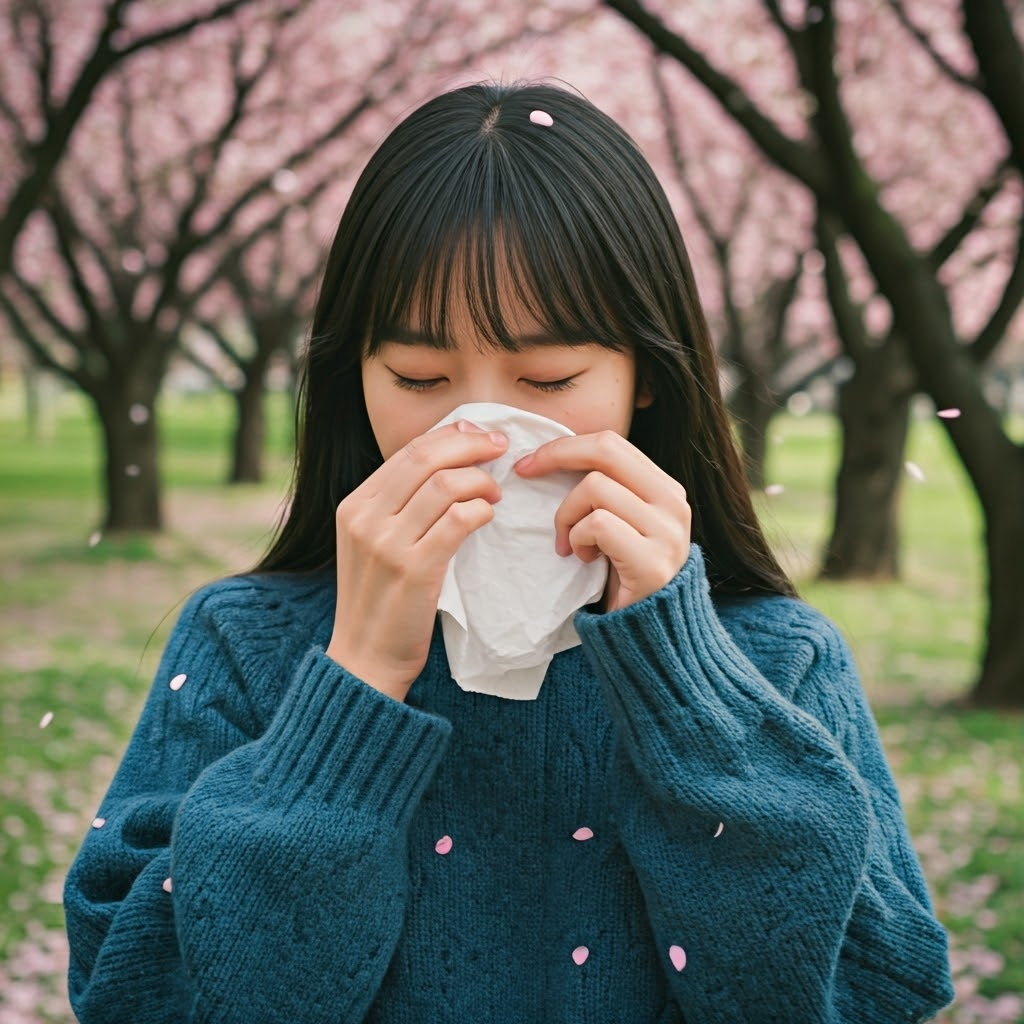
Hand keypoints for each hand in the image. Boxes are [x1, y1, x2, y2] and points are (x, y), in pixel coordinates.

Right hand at [327, 421, 507, 699]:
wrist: (365, 659)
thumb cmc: (381, 601)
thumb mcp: (373, 545)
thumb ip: (398, 507)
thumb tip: (448, 466)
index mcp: (354, 505)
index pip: (408, 450)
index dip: (451, 435)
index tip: (481, 434)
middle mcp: (365, 518)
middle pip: (426, 457)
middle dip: (471, 445)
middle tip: (501, 448)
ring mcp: (387, 544)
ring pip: (445, 484)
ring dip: (481, 481)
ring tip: (495, 493)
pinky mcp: (413, 569)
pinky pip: (458, 521)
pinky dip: (480, 510)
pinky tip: (488, 516)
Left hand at [514, 430, 690, 612]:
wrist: (652, 634)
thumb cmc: (623, 575)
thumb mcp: (621, 523)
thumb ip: (605, 491)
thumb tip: (552, 455)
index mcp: (665, 488)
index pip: (612, 443)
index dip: (566, 445)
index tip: (530, 461)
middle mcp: (673, 503)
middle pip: (606, 450)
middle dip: (557, 456)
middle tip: (525, 472)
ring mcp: (667, 531)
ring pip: (595, 488)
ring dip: (567, 516)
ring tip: (572, 544)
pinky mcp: (652, 561)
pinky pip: (597, 525)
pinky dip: (578, 539)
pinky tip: (584, 559)